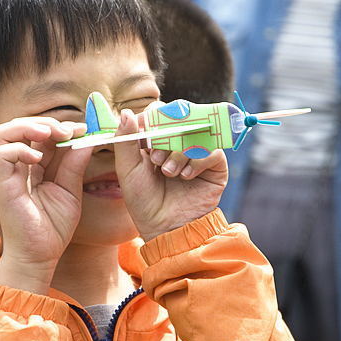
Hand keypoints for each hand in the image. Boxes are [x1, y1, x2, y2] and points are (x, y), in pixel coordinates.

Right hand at [0, 117, 91, 293]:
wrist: (40, 256)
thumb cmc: (53, 228)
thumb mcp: (71, 189)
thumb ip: (75, 163)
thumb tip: (86, 136)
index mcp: (33, 165)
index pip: (40, 133)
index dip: (60, 125)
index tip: (83, 130)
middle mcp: (17, 166)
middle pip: (18, 125)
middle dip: (45, 121)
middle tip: (68, 131)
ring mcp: (6, 174)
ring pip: (0, 133)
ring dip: (27, 127)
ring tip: (49, 135)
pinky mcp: (1, 184)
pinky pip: (0, 153)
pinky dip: (19, 149)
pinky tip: (37, 160)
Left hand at [114, 107, 227, 241]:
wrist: (166, 228)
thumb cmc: (144, 201)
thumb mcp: (128, 170)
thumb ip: (125, 141)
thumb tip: (126, 112)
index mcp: (157, 140)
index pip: (159, 113)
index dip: (153, 119)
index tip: (145, 135)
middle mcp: (179, 143)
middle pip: (180, 118)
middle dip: (167, 136)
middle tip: (156, 157)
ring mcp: (198, 153)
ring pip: (196, 134)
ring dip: (179, 152)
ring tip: (169, 173)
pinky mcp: (215, 166)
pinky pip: (213, 150)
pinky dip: (197, 161)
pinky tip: (186, 177)